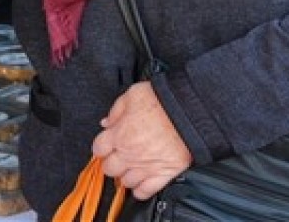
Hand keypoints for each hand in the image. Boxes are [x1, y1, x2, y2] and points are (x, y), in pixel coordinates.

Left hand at [92, 81, 192, 199]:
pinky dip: (141, 191)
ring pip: (125, 182)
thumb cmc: (163, 101)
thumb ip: (116, 110)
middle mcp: (129, 154)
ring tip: (132, 167)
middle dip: (112, 162)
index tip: (106, 145)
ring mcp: (146, 167)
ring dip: (126, 175)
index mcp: (119, 134)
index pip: (98, 149)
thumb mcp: (133, 94)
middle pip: (109, 169)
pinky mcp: (163, 175)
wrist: (190, 112)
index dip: (102, 146)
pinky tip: (141, 184)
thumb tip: (107, 122)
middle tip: (119, 156)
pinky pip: (145, 192)